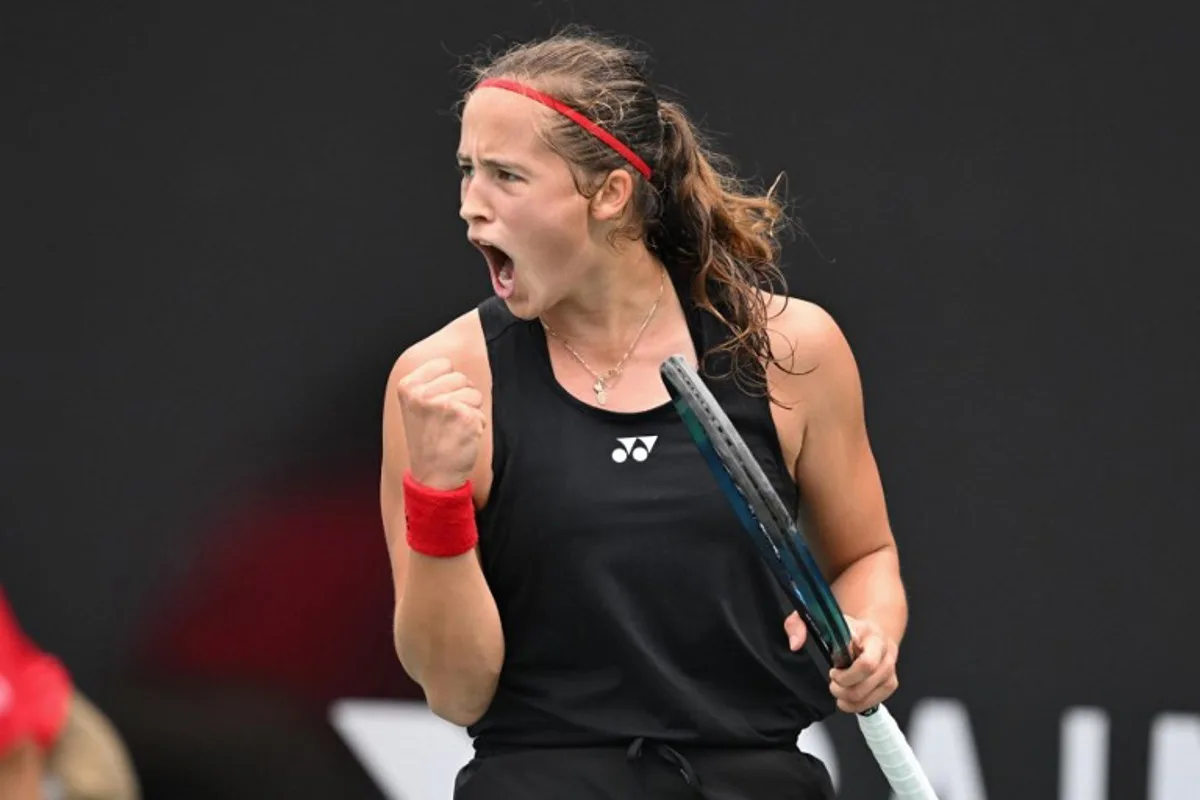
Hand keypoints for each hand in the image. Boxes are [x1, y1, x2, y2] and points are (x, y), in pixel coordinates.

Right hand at [395, 357, 484, 490]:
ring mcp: (443, 404)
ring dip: (471, 411)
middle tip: (446, 422)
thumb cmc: (428, 441)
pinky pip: (481, 412)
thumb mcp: (416, 406)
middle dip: (461, 397)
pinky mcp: (464, 416)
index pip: (444, 364)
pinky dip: (477, 425)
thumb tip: (453, 365)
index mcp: (408, 386)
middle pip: (461, 377)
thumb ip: (429, 383)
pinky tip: (462, 438)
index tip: (437, 406)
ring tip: (454, 429)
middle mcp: (423, 394)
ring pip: (474, 393)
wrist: (432, 477)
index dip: (448, 384)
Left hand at [784, 612, 899, 712]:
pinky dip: (859, 705)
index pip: (862, 656)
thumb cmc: (844, 628)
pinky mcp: (891, 681)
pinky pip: (877, 701)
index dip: (845, 671)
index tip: (832, 670)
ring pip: (872, 692)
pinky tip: (848, 699)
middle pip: (867, 676)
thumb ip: (797, 625)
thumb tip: (795, 644)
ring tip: (839, 691)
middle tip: (834, 683)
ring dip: (851, 698)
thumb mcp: (817, 619)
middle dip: (845, 686)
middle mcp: (882, 648)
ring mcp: (889, 666)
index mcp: (865, 632)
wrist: (872, 631)